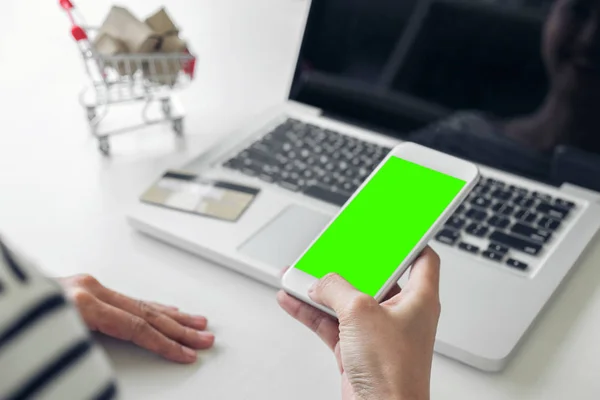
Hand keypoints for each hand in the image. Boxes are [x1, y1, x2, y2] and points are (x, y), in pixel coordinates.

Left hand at [58, 274, 214, 363]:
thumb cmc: (8, 329)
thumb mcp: (53, 343)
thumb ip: (90, 351)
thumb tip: (116, 369)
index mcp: (83, 304)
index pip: (138, 327)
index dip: (166, 343)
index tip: (186, 354)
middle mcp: (89, 290)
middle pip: (146, 313)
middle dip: (179, 329)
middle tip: (204, 338)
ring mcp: (87, 286)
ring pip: (140, 303)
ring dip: (172, 316)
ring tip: (197, 322)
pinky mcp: (83, 288)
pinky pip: (127, 298)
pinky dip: (151, 307)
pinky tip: (166, 311)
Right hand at [278, 247, 440, 399]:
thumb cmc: (393, 373)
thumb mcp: (360, 312)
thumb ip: (337, 289)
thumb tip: (321, 282)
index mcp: (418, 298)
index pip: (422, 258)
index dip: (409, 240)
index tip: (393, 228)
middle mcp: (400, 313)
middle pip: (375, 277)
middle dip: (350, 265)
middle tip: (335, 250)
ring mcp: (377, 331)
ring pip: (347, 300)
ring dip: (323, 289)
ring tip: (301, 274)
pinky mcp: (357, 348)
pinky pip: (331, 322)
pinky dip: (311, 312)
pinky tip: (293, 300)